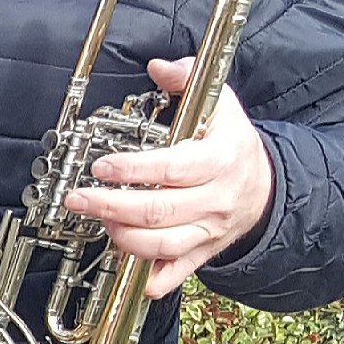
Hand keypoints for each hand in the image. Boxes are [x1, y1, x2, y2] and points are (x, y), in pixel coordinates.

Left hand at [64, 56, 272, 297]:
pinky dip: (150, 277)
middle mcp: (215, 200)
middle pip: (159, 211)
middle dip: (110, 206)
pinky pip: (176, 273)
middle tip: (78, 198)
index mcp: (220, 161)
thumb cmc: (231, 144)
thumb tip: (160, 67)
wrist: (264, 187)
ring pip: (162, 244)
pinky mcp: (203, 252)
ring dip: (122, 236)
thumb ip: (188, 80)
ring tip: (98, 219)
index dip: (132, 170)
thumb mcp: (219, 104)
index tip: (101, 167)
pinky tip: (124, 262)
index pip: (171, 169)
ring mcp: (209, 230)